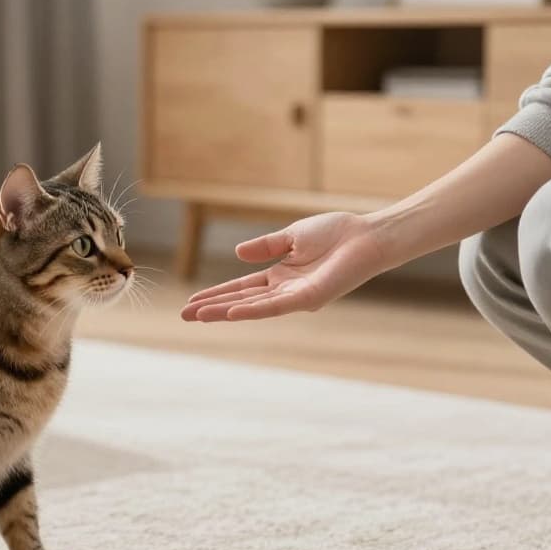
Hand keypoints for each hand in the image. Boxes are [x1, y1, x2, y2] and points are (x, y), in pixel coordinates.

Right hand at [180, 212, 390, 321]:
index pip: (242, 288)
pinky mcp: (309, 297)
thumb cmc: (337, 233)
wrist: (366, 235)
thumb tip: (237, 253)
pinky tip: (232, 314)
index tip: (192, 302)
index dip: (217, 294)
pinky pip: (276, 306)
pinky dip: (253, 310)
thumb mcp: (291, 236)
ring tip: (198, 316)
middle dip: (213, 309)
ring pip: (253, 307)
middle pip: (242, 301)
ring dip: (225, 312)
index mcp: (281, 276)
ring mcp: (296, 296)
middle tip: (184, 316)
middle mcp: (286, 290)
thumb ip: (266, 246)